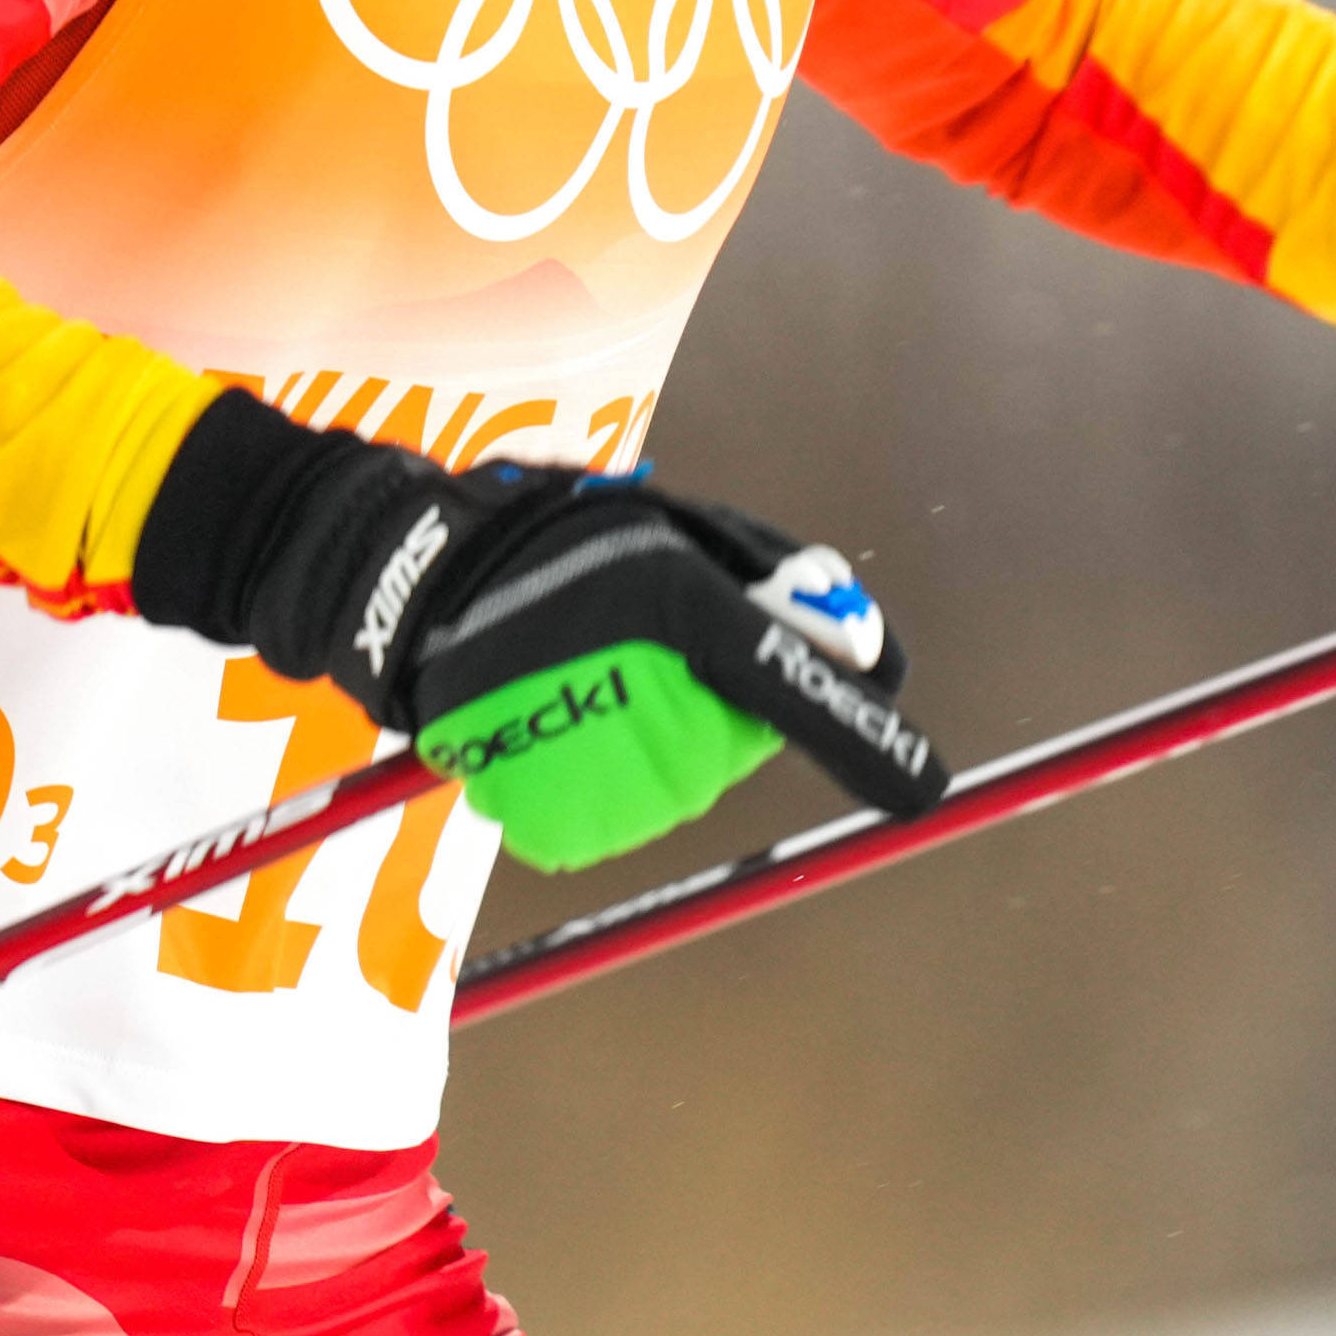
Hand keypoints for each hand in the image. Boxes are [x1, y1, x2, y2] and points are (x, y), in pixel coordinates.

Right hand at [130, 393, 949, 869]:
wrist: (408, 581)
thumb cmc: (557, 538)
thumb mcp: (678, 530)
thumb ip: (779, 587)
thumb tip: (874, 657)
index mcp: (678, 602)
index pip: (796, 684)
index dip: (868, 740)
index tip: (927, 788)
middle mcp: (641, 682)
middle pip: (742, 740)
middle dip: (729, 706)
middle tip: (661, 649)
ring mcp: (588, 752)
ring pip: (686, 778)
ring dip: (665, 734)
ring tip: (597, 670)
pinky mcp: (543, 803)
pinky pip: (623, 805)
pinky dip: (611, 768)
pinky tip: (569, 711)